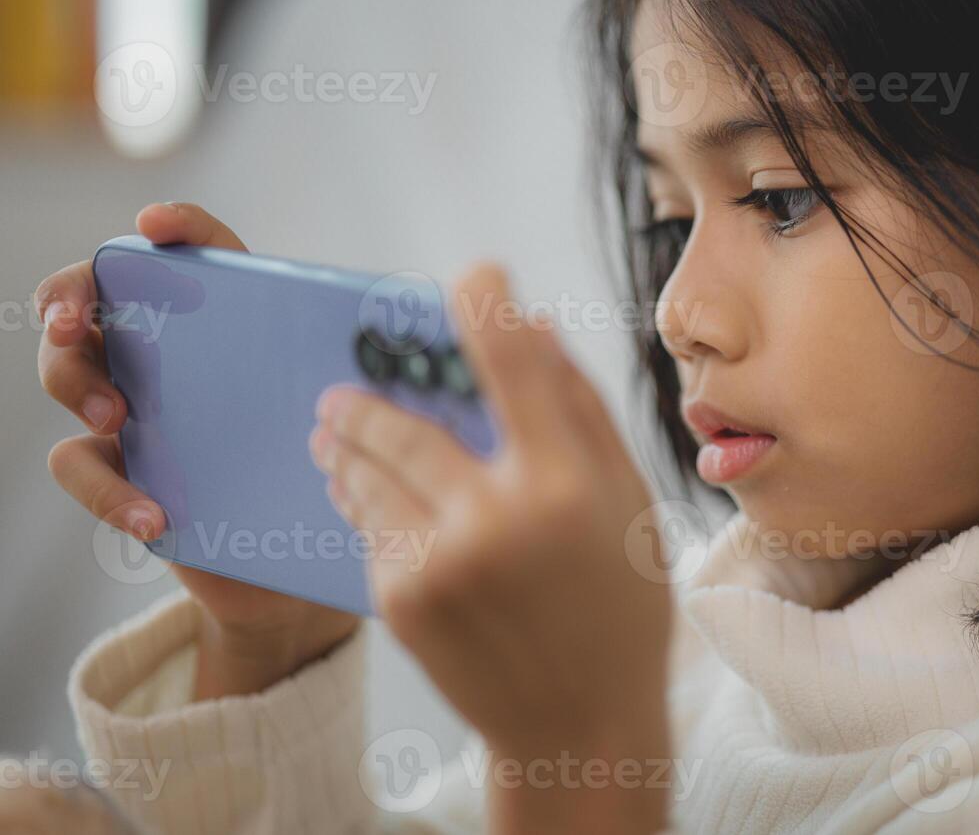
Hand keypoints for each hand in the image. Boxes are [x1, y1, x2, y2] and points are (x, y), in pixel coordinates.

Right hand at [38, 203, 359, 698]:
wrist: (304, 576)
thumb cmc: (343, 479)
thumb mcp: (377, 422)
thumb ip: (405, 374)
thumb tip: (501, 329)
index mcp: (239, 325)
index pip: (198, 255)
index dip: (175, 228)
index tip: (154, 225)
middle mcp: (176, 356)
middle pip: (98, 298)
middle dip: (73, 295)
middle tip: (77, 320)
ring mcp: (138, 411)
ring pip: (71, 373)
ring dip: (77, 382)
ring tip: (118, 414)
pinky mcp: (122, 473)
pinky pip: (80, 466)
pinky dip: (108, 489)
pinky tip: (154, 516)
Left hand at [310, 264, 673, 834]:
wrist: (577, 724)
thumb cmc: (617, 606)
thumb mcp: (625, 504)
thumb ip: (580, 410)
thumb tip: (536, 323)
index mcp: (564, 483)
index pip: (512, 361)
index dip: (487, 303)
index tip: (476, 275)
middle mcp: (495, 515)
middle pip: (404, 420)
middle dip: (368, 394)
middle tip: (343, 386)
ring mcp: (438, 560)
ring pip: (369, 473)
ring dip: (347, 443)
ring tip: (331, 428)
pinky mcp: (400, 599)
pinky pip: (369, 527)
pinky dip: (364, 502)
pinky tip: (361, 495)